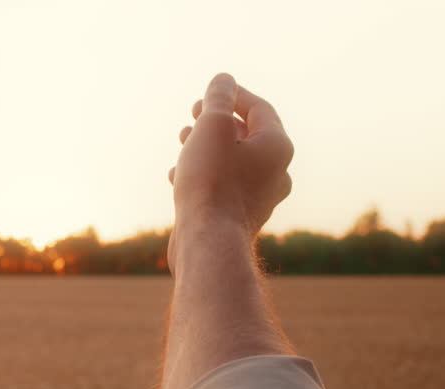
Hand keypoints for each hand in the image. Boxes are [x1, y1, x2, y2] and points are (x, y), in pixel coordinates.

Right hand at [167, 73, 293, 272]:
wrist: (207, 241)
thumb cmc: (211, 181)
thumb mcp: (211, 127)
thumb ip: (218, 99)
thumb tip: (223, 80)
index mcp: (277, 147)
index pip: (259, 109)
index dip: (233, 95)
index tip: (209, 92)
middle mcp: (276, 173)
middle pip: (247, 136)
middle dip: (217, 121)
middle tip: (194, 114)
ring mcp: (259, 199)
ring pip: (233, 162)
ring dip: (207, 147)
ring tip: (183, 139)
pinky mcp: (239, 218)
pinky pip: (223, 187)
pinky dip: (203, 174)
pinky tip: (177, 175)